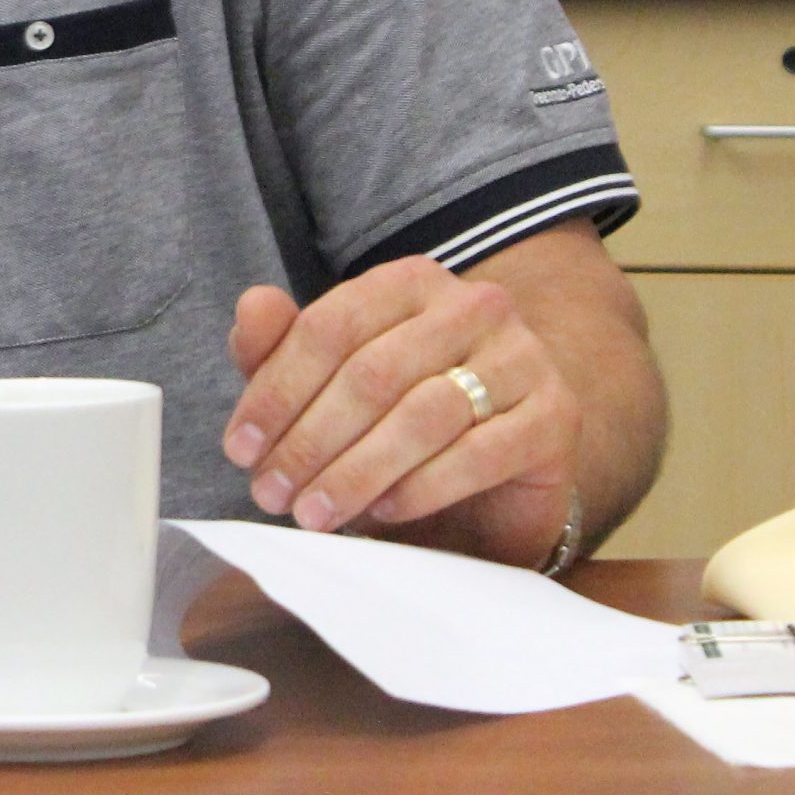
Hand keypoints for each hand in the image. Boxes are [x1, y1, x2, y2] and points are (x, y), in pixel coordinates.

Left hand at [219, 255, 577, 566]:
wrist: (504, 470)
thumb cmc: (400, 422)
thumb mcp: (328, 385)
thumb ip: (282, 346)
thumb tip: (252, 306)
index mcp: (410, 282)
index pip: (330, 327)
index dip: (276, 391)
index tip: (240, 449)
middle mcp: (473, 305)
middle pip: (372, 373)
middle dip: (310, 440)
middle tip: (271, 494)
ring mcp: (522, 357)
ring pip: (422, 413)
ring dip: (356, 470)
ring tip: (314, 513)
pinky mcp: (555, 416)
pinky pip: (479, 453)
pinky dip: (421, 486)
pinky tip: (382, 511)